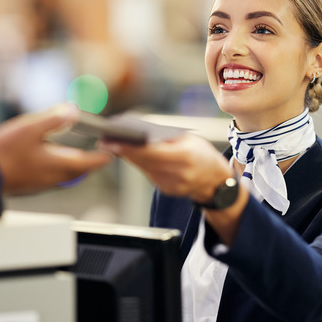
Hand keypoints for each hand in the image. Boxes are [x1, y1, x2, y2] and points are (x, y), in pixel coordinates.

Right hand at [0, 104, 112, 194]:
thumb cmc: (3, 153)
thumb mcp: (30, 128)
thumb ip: (53, 119)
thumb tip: (73, 110)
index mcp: (60, 164)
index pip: (91, 162)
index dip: (104, 155)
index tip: (113, 149)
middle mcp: (54, 178)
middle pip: (81, 171)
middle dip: (91, 161)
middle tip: (98, 151)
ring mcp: (41, 184)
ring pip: (67, 176)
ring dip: (75, 165)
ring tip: (77, 153)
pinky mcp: (30, 185)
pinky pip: (53, 177)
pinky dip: (59, 167)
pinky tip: (50, 158)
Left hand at [100, 132, 232, 203]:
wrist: (216, 182)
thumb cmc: (203, 155)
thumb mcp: (190, 140)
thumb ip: (167, 137)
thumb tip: (140, 131)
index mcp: (185, 156)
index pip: (151, 151)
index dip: (130, 147)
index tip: (113, 142)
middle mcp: (177, 173)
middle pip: (143, 160)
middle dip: (123, 150)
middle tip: (105, 141)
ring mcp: (171, 184)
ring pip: (143, 168)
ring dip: (129, 156)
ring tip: (113, 145)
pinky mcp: (166, 190)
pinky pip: (149, 174)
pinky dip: (141, 164)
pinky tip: (131, 156)